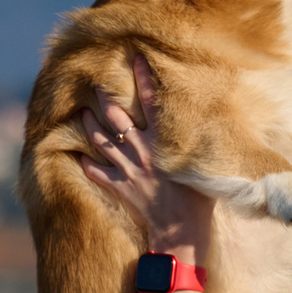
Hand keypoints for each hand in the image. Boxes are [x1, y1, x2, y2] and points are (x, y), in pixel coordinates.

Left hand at [76, 53, 215, 258]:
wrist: (180, 235)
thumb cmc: (199, 203)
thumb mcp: (205, 167)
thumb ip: (201, 145)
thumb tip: (211, 125)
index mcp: (163, 142)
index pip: (152, 101)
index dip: (144, 77)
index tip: (136, 57)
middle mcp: (141, 151)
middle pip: (117, 118)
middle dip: (106, 99)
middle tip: (98, 85)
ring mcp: (128, 169)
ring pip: (101, 141)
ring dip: (90, 126)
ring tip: (82, 114)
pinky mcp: (119, 188)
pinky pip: (96, 172)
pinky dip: (87, 163)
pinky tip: (80, 155)